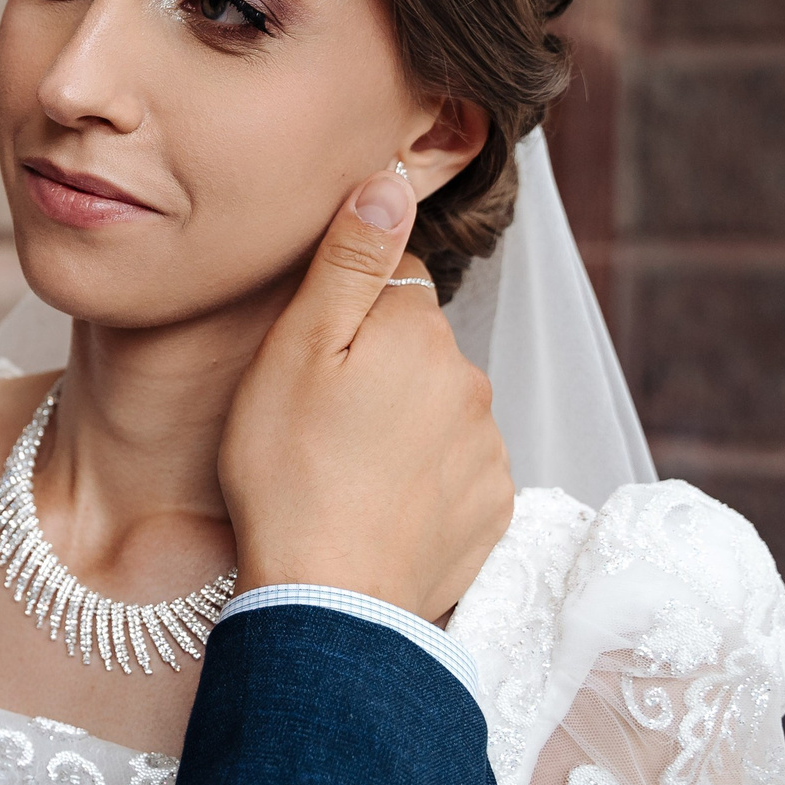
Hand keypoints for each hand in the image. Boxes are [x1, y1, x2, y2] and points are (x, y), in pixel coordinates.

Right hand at [217, 166, 511, 621]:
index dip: (347, 314)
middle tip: (317, 422)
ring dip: (403, 429)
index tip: (313, 360)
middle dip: (379, 371)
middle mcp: (471, 380)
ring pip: (439, 412)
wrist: (329, 602)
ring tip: (344, 473)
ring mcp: (489, 449)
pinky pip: (456, 474)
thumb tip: (392, 183)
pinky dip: (423, 484)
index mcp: (419, 331)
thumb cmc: (289, 472)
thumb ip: (350, 261)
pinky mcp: (494, 509)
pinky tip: (377, 508)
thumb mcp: (296, 351)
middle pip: (420, 350)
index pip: (394, 284)